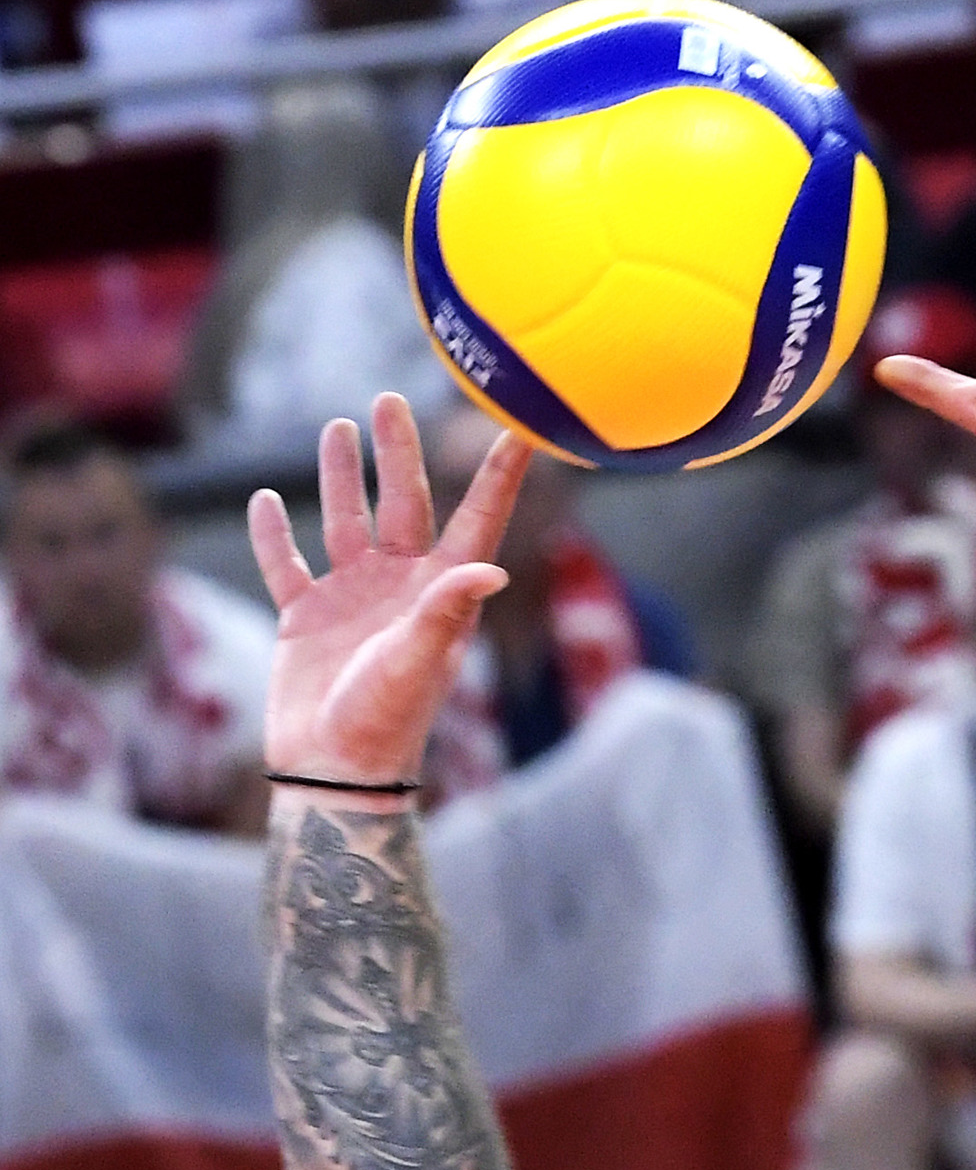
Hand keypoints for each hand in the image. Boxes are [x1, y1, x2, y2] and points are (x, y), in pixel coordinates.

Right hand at [251, 393, 530, 787]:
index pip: (476, 521)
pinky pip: (286, 564)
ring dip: (341, 477)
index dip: (497, 477)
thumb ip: (447, 608)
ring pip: (345, 521)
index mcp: (442, 592)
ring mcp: (352, 598)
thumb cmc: (387, 719)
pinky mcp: (304, 617)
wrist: (333, 769)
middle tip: (390, 401)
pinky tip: (264, 500)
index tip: (517, 429)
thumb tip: (493, 568)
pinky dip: (272, 534)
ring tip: (339, 427)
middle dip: (398, 453)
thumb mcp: (420, 659)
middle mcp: (400, 587)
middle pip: (403, 504)